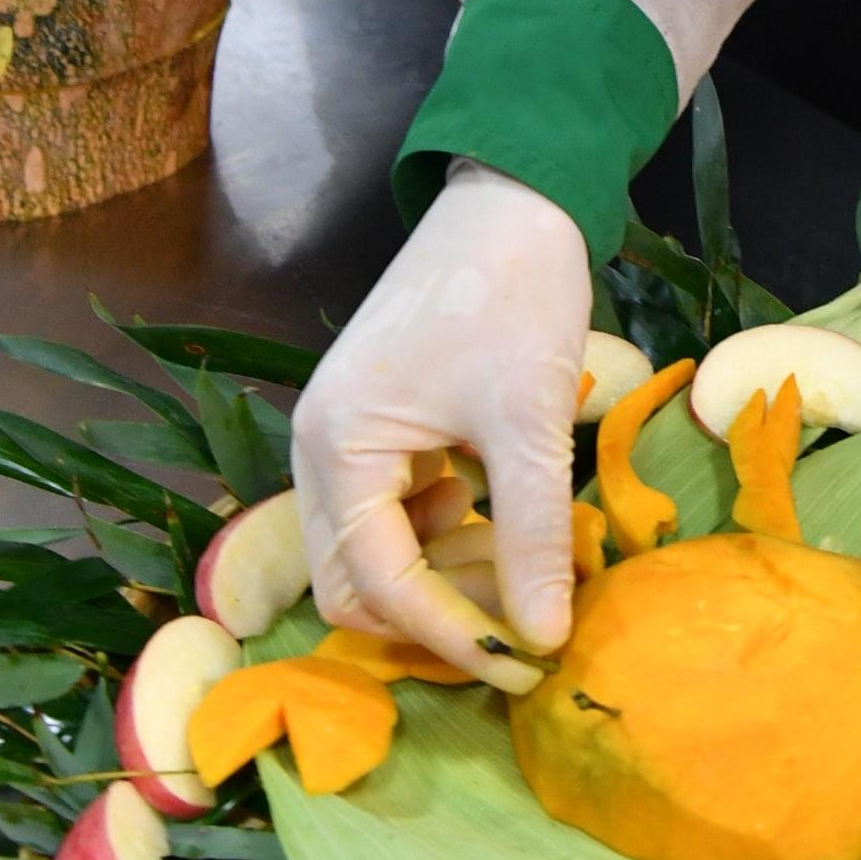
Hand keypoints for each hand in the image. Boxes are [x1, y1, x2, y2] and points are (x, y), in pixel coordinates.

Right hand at [291, 171, 590, 683]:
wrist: (513, 198)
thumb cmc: (514, 294)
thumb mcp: (529, 420)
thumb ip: (529, 534)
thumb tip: (542, 638)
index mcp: (337, 447)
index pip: (376, 586)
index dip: (449, 634)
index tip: (522, 662)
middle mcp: (317, 450)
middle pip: (350, 585)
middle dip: (430, 617)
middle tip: (515, 618)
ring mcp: (339, 437)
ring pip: (368, 555)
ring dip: (434, 577)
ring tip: (510, 554)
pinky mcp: (371, 426)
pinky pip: (386, 514)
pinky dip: (435, 535)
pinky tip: (488, 503)